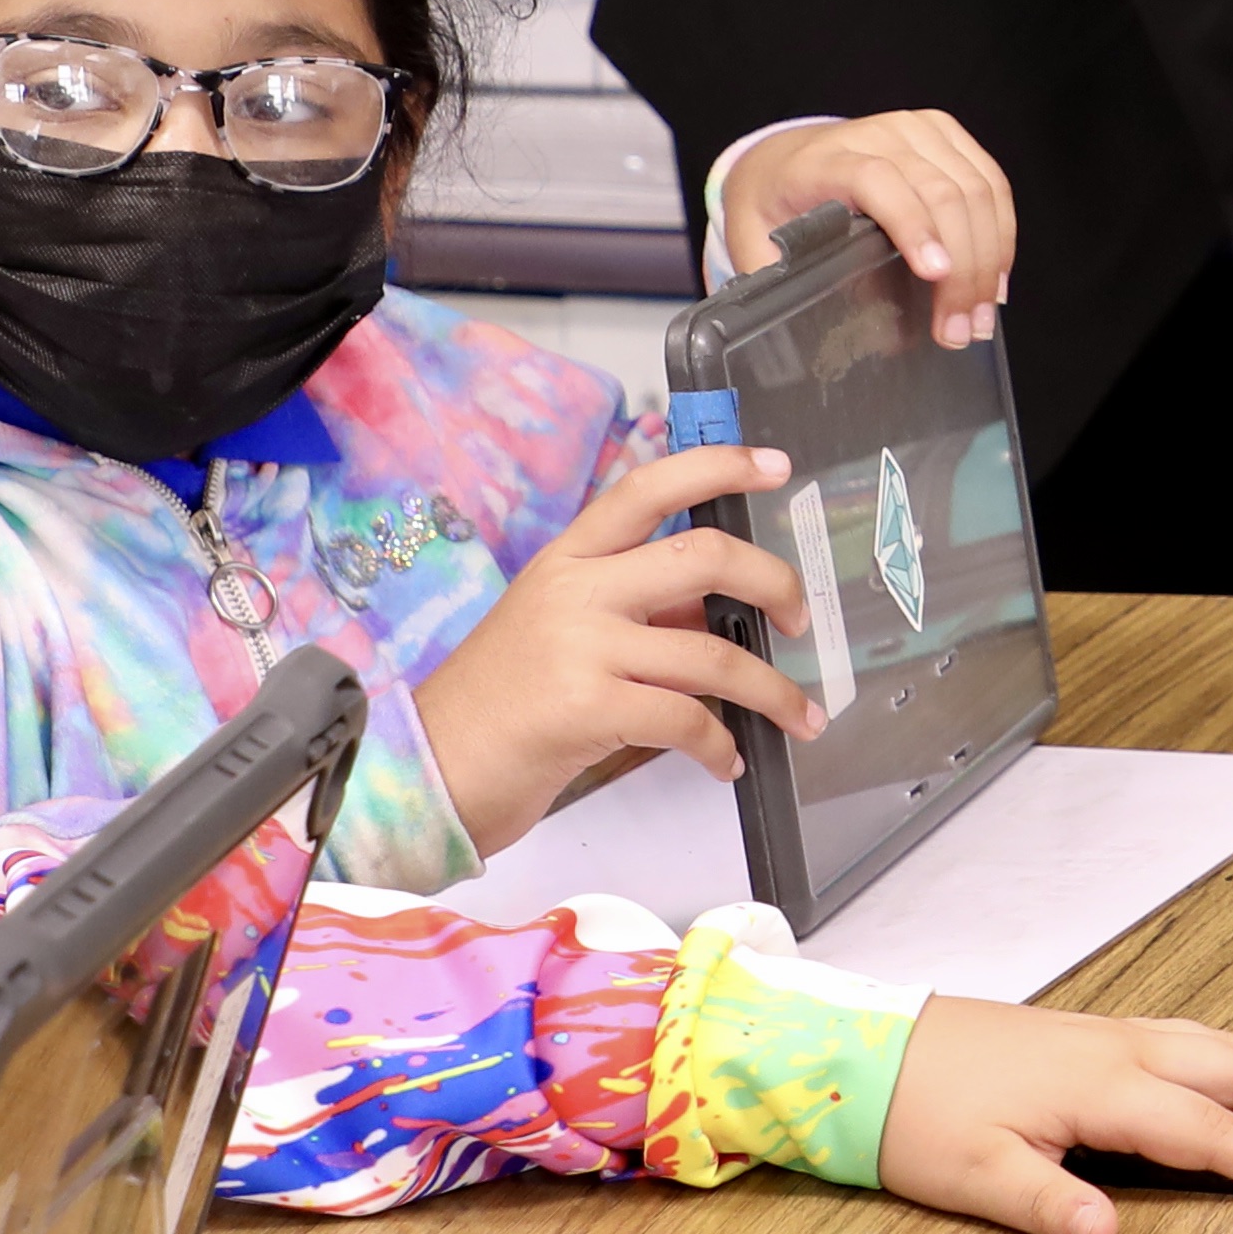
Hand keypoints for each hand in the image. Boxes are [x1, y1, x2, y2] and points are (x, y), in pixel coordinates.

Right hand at [416, 446, 815, 844]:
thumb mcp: (559, 630)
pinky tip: (726, 761)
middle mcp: (575, 590)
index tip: (775, 466)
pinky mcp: (587, 708)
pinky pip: (687, 720)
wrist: (431, 768)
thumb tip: (715, 609)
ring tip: (799, 715)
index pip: (647, 486)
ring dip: (772, 689)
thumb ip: (632, 608)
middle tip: (801, 617)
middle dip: (774, 582)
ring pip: (712, 652)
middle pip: (702, 555)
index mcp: (568, 559)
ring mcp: (580, 646)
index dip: (718, 465)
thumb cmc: (500, 705)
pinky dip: (721, 746)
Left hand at [718, 110, 1016, 344]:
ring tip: (981, 317)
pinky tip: (995, 277)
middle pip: (939, 191)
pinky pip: (991, 182)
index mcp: (822, 160)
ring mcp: (917, 130)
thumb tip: (872, 338)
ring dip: (989, 259)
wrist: (784, 159)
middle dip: (962, 268)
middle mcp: (875, 134)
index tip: (934, 274)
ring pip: (976, 188)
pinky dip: (1001, 233)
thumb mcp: (762, 248)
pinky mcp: (946, 136)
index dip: (912, 224)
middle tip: (961, 330)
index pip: (876, 180)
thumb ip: (799, 288)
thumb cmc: (775, 208)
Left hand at [876, 997, 1232, 1233]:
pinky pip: (1191, 1037)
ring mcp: (1108, 1036)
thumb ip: (1049, 1206)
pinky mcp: (1091, 1035)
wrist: (866, 1051)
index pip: (1209, 1131)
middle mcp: (1118, 1052)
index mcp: (1102, 1088)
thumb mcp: (975, 1176)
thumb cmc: (916, 1115)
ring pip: (1221, 1046)